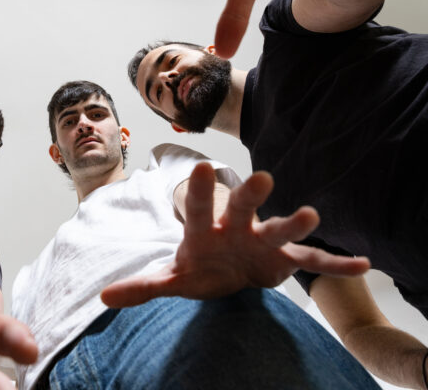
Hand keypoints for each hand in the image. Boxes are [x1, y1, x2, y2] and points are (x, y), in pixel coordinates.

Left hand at [101, 162, 369, 307]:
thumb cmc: (198, 267)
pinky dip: (335, 265)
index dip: (197, 192)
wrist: (228, 268)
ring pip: (279, 229)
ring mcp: (262, 240)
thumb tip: (105, 298)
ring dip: (295, 223)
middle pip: (242, 208)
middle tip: (262, 179)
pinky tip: (362, 266)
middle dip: (250, 195)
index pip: (197, 209)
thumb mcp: (171, 279)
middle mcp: (235, 228)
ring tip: (313, 216)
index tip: (197, 169)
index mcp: (203, 231)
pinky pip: (311, 261)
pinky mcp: (284, 258)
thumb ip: (144, 286)